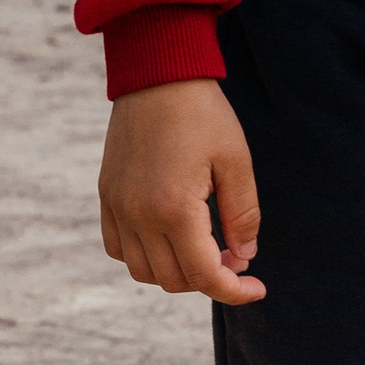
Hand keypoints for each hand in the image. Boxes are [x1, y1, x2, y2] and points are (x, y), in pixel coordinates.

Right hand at [99, 80, 265, 303]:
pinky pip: (118, 247)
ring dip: (176, 271)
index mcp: (174, 209)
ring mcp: (117, 206)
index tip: (258, 288)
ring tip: (204, 247)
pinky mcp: (106, 195)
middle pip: (172, 280)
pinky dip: (144, 255)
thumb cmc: (203, 114)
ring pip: (142, 271)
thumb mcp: (236, 162)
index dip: (234, 291)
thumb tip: (244, 258)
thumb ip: (243, 215)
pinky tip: (170, 237)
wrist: (157, 73)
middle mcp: (138, 215)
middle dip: (208, 279)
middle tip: (234, 256)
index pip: (203, 276)